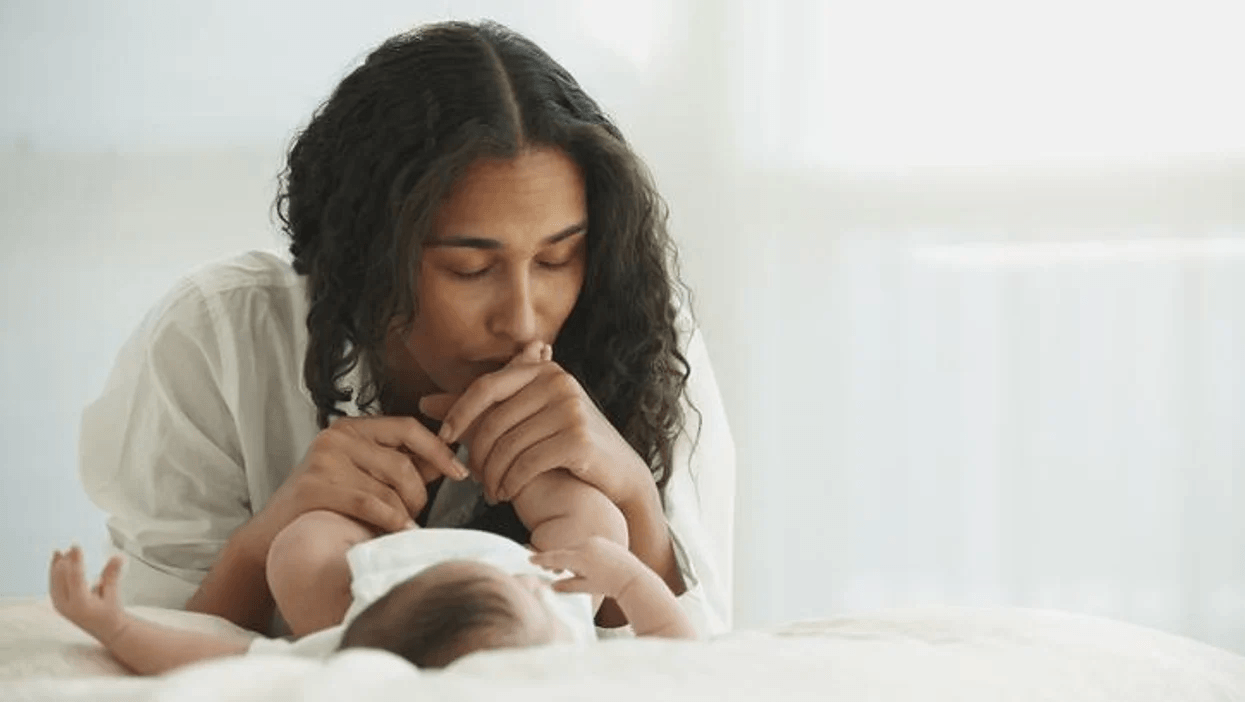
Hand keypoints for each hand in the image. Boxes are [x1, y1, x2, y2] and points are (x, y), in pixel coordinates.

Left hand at [49, 546, 126, 644]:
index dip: (75, 560)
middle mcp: (67, 606)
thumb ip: (112, 575)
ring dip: (56, 567)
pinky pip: (53, 586)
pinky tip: (57, 564)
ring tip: (60, 553)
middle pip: (61, 579)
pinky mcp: (59, 605)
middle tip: (70, 548)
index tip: (76, 546)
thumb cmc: (112, 613)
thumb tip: (117, 557)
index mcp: (81, 604)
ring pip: (53, 582)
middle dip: (64, 561)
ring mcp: (61, 606)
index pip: (75, 577)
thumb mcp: (113, 594)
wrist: (107, 630)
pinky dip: (54, 574)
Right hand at [246, 416, 469, 558]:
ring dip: (405, 514)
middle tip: (418, 515)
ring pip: (389, 487)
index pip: (408, 427)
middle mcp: (337, 436)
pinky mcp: (314, 485)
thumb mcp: (367, 479)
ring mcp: (323, 459)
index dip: (438, 449)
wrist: (275, 535)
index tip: (460, 472)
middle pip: (402, 462)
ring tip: (402, 527)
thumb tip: (447, 460)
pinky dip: (391, 521)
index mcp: (352, 427)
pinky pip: (370, 503)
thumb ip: (404, 467)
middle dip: (419, 494)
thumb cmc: (328, 507)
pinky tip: (399, 533)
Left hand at [418, 341, 650, 507]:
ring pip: (508, 445)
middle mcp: (559, 382)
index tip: (444, 438)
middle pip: (494, 419)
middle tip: (472, 478)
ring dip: (492, 475)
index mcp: (544, 370)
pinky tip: (508, 493)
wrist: (619, 473)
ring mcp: (571, 409)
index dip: (459, 413)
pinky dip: (510, 483)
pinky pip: (525, 464)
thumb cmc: (567, 443)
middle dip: (476, 454)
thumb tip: (424, 403)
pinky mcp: (577, 439)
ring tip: (491, 491)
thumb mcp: (528, 417)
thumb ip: (481, 408)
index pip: (487, 386)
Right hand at [529, 536, 646, 599]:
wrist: (631, 576)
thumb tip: (552, 585)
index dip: (541, 559)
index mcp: (580, 558)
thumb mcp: (586, 587)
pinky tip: (580, 564)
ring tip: (563, 569)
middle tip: (544, 567)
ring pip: (574, 548)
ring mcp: (594, 541)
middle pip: (563, 552)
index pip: (555, 557)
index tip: (530, 559)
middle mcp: (586, 546)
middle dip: (554, 559)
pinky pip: (584, 545)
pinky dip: (578, 553)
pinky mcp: (601, 540)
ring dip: (568, 557)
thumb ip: (567, 585)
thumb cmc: (609, 585)